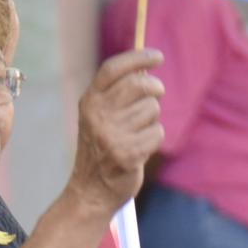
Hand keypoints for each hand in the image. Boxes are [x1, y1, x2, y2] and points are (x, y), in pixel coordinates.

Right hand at [68, 49, 164, 213]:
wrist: (90, 190)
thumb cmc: (101, 148)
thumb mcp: (98, 117)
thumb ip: (115, 94)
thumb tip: (146, 70)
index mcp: (89, 102)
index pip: (113, 69)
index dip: (137, 57)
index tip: (157, 56)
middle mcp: (97, 116)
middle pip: (138, 84)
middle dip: (154, 88)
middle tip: (157, 93)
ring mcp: (111, 135)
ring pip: (151, 110)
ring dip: (152, 120)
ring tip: (138, 132)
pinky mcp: (128, 154)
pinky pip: (157, 133)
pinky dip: (154, 139)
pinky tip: (141, 148)